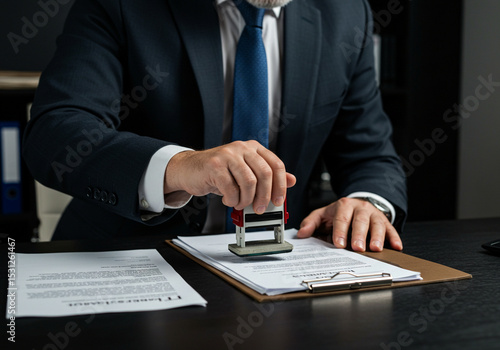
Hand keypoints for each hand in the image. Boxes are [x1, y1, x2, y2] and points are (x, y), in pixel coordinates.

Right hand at [164, 140, 295, 213]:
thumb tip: (291, 180)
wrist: (190, 169)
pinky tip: (229, 200)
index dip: (280, 186)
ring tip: (240, 203)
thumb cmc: (219, 172)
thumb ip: (268, 175)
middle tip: (259, 208)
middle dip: (264, 196)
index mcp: (253, 148)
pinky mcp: (215, 165)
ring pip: (249, 182)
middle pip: (265, 174)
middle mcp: (242, 148)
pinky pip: (230, 188)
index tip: (278, 201)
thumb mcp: (246, 172)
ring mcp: (228, 155)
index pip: (276, 165)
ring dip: (246, 200)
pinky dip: (232, 200)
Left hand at [296, 197, 401, 251]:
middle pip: (360, 220)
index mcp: (344, 205)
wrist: (357, 204)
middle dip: (359, 234)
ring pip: (377, 224)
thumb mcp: (322, 215)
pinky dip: (394, 238)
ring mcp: (374, 214)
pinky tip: (396, 246)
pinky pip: (391, 229)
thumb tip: (301, 234)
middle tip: (357, 248)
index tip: (338, 243)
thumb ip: (311, 223)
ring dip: (377, 236)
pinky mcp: (385, 221)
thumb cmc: (339, 213)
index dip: (340, 231)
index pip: (341, 218)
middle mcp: (361, 208)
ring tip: (375, 248)